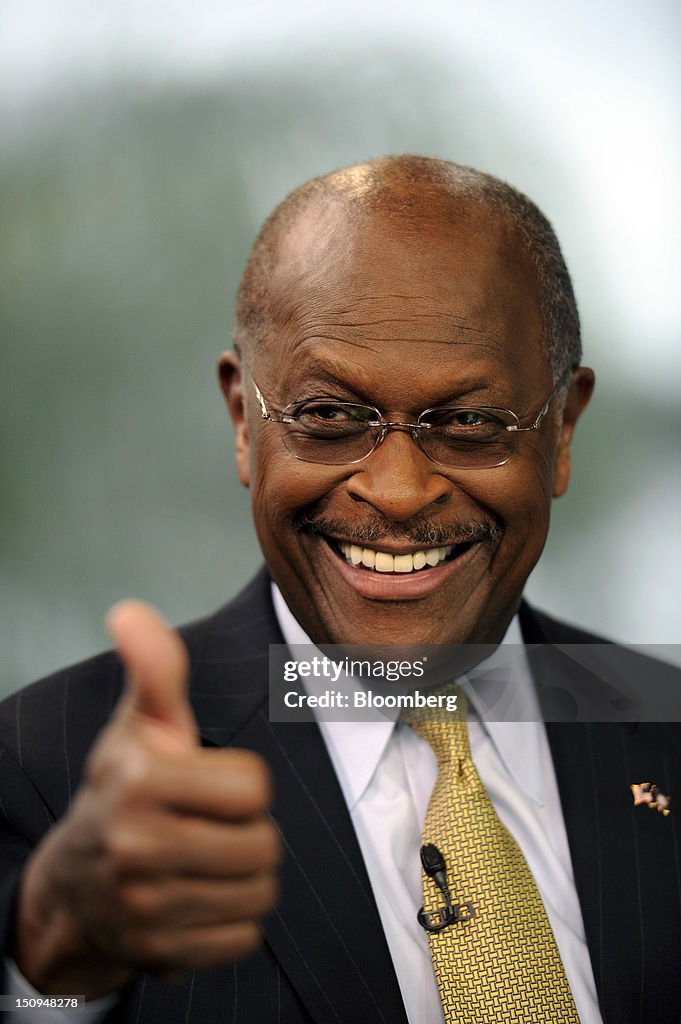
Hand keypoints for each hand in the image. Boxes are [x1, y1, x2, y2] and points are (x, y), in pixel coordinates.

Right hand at [14, 602, 279, 998]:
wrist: (76, 883)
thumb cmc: (125, 788)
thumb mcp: (140, 726)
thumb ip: (155, 670)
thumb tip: (130, 610)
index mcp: (139, 781)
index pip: (254, 788)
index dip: (240, 784)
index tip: (204, 785)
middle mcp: (136, 846)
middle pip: (262, 844)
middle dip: (245, 832)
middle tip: (205, 826)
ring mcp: (145, 908)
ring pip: (259, 892)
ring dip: (243, 876)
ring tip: (203, 861)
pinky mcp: (159, 955)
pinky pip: (244, 937)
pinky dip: (230, 920)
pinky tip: (195, 900)